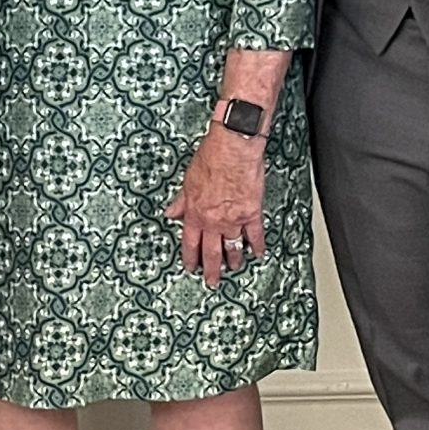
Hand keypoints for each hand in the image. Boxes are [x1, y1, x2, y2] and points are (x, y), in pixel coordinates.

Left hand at [166, 126, 266, 286]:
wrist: (233, 147)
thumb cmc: (211, 157)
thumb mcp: (187, 180)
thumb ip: (181, 201)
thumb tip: (171, 213)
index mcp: (195, 212)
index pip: (189, 243)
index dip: (190, 258)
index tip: (190, 267)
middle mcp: (213, 220)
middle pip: (210, 252)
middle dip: (211, 270)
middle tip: (212, 281)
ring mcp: (233, 219)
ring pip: (233, 247)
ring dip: (233, 260)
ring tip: (234, 268)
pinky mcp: (252, 213)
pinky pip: (255, 235)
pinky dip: (257, 246)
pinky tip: (257, 254)